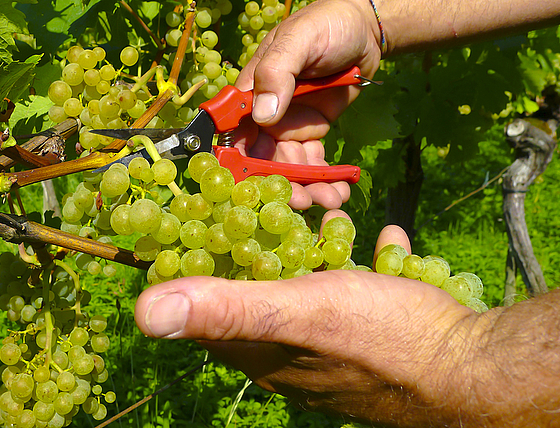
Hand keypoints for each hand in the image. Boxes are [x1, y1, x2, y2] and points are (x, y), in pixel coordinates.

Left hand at [134, 225, 481, 426]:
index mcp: (257, 350)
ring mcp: (327, 350)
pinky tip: (372, 240)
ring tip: (318, 219)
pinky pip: (347, 297)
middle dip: (252, 250)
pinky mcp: (366, 340)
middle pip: (252, 295)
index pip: (203, 310)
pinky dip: (353, 266)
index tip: (187, 222)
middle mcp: (284, 356)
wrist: (468, 368)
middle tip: (257, 205)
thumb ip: (226, 307)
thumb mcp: (296, 311)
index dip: (189, 267)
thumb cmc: (379, 338)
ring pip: (301, 294)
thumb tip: (144, 311)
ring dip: (305, 256)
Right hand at [232, 0, 382, 209]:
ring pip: (287, 167)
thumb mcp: (298, 40)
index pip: (232, 130)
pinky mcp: (311, 134)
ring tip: (330, 201)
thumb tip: (263, 116)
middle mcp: (264, 115)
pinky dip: (324, 180)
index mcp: (250, 91)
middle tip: (300, 202)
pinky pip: (313, 163)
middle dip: (277, 185)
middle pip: (260, 159)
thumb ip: (277, 72)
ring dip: (305, 188)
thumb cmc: (326, 25)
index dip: (235, 160)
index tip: (249, 186)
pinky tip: (339, 191)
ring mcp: (288, 127)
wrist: (365, 30)